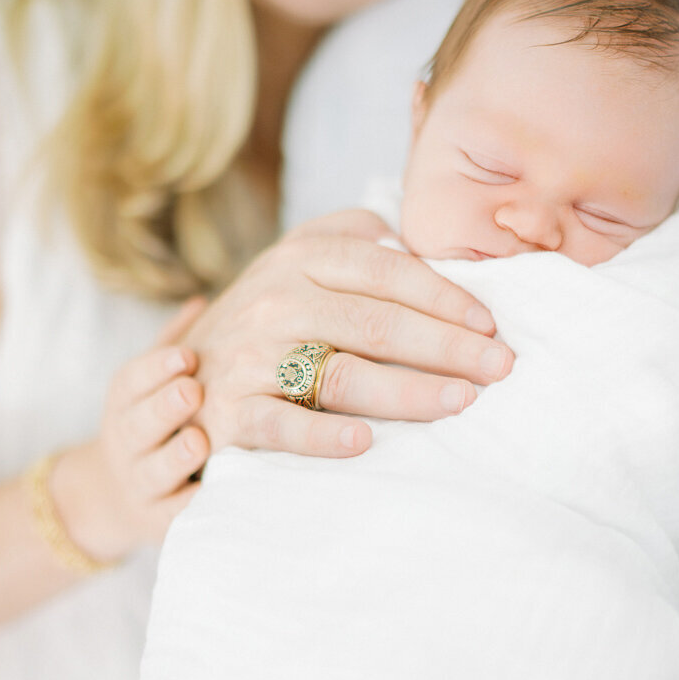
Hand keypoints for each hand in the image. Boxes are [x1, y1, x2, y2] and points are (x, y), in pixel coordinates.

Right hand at [49, 299, 209, 561]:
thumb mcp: (149, 384)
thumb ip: (172, 344)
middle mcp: (126, 441)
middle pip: (138, 423)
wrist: (111, 497)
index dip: (156, 367)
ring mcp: (140, 482)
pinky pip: (173, 515)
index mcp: (125, 401)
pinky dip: (190, 506)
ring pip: (154, 471)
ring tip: (198, 440)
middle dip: (164, 406)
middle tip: (193, 389)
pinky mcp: (157, 521)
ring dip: (175, 457)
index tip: (188, 354)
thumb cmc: (151, 423)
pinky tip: (210, 493)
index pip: (131, 380)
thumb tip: (201, 298)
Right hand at [187, 210, 512, 456]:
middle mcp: (276, 301)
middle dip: (448, 347)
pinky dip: (323, 436)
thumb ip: (350, 237)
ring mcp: (252, 357)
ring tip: (462, 402)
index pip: (387, 271)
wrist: (177, 379)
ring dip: (409, 391)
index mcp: (301, 258)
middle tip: (501, 368)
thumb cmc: (265, 318)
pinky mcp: (232, 412)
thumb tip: (412, 236)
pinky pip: (282, 425)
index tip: (491, 325)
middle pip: (377, 324)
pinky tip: (366, 443)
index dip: (445, 297)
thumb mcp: (296, 259)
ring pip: (342, 374)